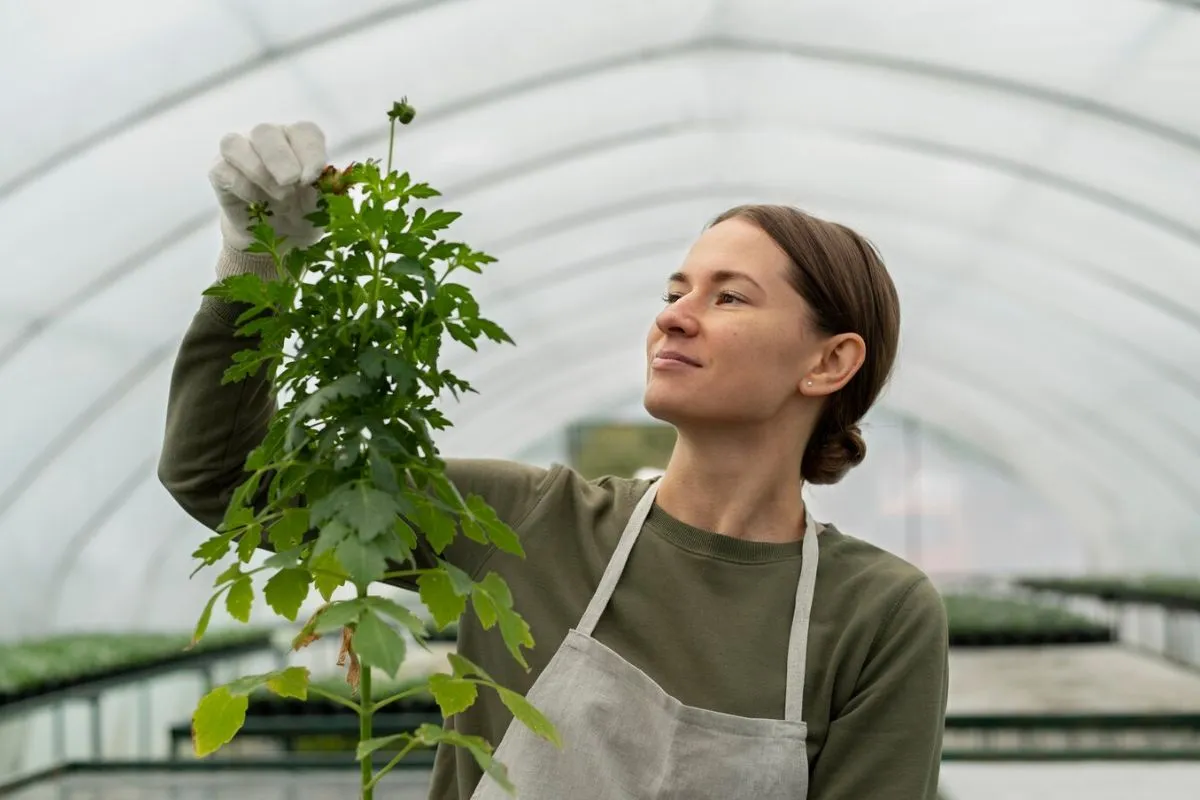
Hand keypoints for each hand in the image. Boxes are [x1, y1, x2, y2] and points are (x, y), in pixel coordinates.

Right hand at [209, 121, 327, 252]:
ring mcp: (240, 153)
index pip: (304, 132)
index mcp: (299, 141)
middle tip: (291, 182)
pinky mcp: (220, 172)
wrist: (277, 239)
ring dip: (258, 171)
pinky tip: (256, 202)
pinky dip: (240, 186)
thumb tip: (314, 185)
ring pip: (234, 144)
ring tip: (279, 197)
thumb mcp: (321, 208)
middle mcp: (268, 140)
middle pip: (265, 132)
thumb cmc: (303, 213)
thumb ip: (322, 194)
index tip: (312, 178)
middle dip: (279, 158)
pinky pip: (221, 169)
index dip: (310, 152)